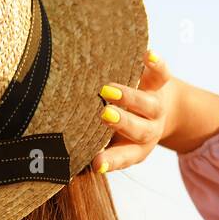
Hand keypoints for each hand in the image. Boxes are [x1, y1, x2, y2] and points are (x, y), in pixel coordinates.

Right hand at [90, 50, 177, 174]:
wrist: (154, 110)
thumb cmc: (119, 127)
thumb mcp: (107, 140)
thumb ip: (89, 143)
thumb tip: (55, 149)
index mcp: (134, 149)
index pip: (122, 157)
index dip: (111, 161)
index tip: (97, 164)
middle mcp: (148, 130)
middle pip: (140, 130)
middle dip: (123, 122)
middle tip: (105, 114)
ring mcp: (155, 107)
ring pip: (149, 105)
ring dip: (130, 97)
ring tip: (109, 89)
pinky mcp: (159, 84)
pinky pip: (162, 75)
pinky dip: (157, 65)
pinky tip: (148, 55)